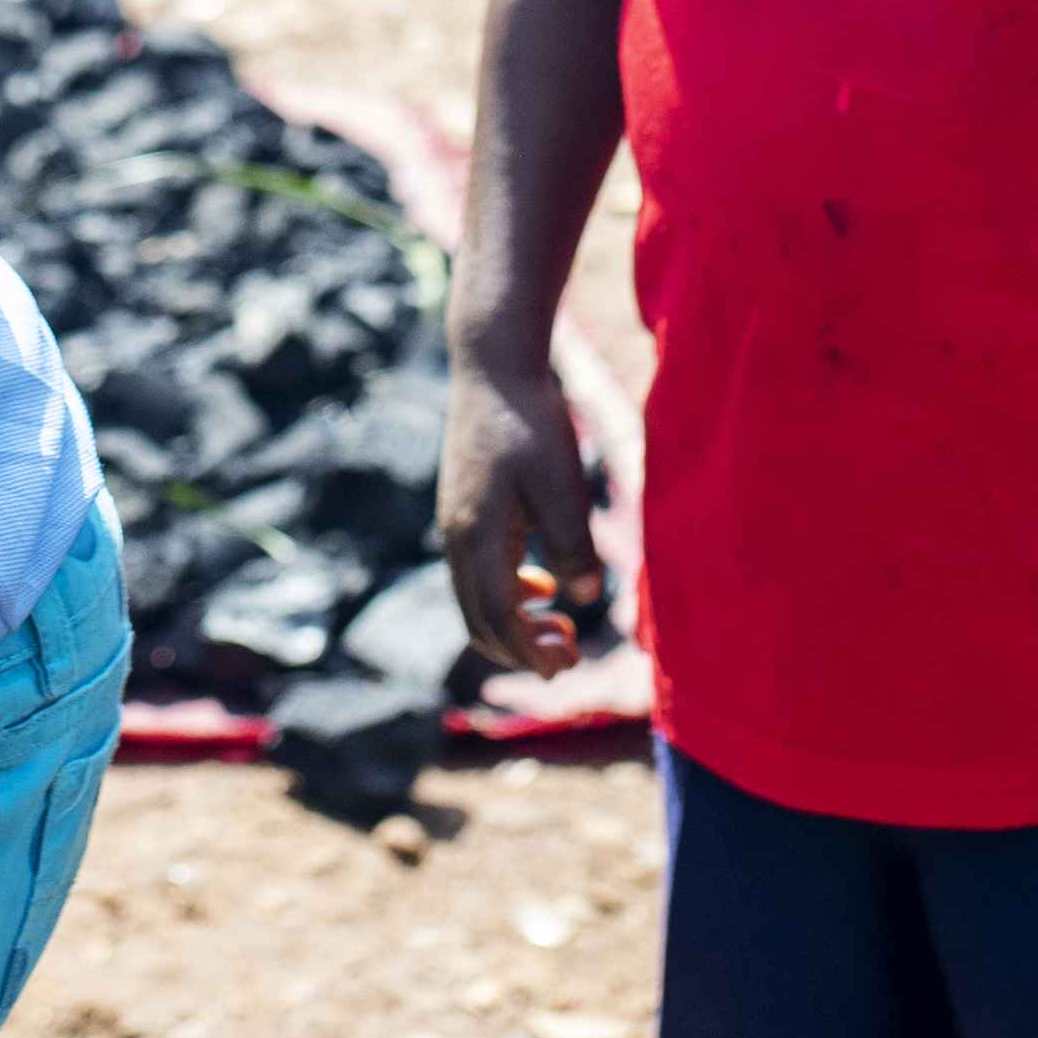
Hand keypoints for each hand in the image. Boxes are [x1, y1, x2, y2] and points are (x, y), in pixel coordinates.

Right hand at [437, 348, 602, 674]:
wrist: (494, 367)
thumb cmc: (530, 421)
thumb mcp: (561, 483)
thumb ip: (572, 545)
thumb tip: (582, 598)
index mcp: (476, 537)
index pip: (497, 618)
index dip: (529, 653)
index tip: (565, 671)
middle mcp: (457, 538)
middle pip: (479, 620)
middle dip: (521, 650)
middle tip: (569, 661)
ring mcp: (455, 525)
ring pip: (476, 600)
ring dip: (515, 625)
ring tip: (561, 630)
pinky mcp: (464, 512)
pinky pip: (479, 573)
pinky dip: (508, 595)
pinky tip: (543, 587)